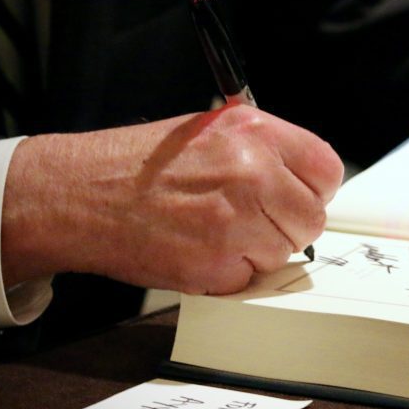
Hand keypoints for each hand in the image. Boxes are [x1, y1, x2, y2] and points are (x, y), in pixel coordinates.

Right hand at [0, 105, 343, 294]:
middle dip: (288, 225)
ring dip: (258, 251)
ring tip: (215, 231)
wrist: (81, 193)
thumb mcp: (209, 130)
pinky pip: (250, 278)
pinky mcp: (216, 263)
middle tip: (252, 220)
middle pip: (312, 217)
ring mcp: (236, 220)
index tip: (298, 196)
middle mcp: (251, 171)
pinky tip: (199, 249)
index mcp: (253, 131)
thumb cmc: (138, 165)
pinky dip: (230, 274)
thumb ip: (262, 150)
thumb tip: (302, 177)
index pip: (326, 169)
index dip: (313, 189)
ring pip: (284, 252)